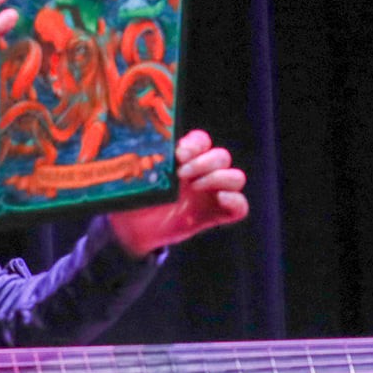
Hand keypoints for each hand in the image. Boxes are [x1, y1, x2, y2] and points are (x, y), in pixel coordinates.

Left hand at [109, 130, 248, 256]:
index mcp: (184, 159)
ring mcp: (211, 195)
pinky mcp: (215, 215)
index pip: (202, 141)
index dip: (197, 144)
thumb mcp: (134, 179)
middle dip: (204, 163)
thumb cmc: (133, 198)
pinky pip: (240, 207)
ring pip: (236, 177)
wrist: (132, 230)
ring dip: (219, 178)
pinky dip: (235, 201)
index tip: (180, 153)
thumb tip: (146, 157)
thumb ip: (143, 165)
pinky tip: (220, 199)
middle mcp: (201, 174)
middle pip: (222, 156)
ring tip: (196, 188)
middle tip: (182, 174)